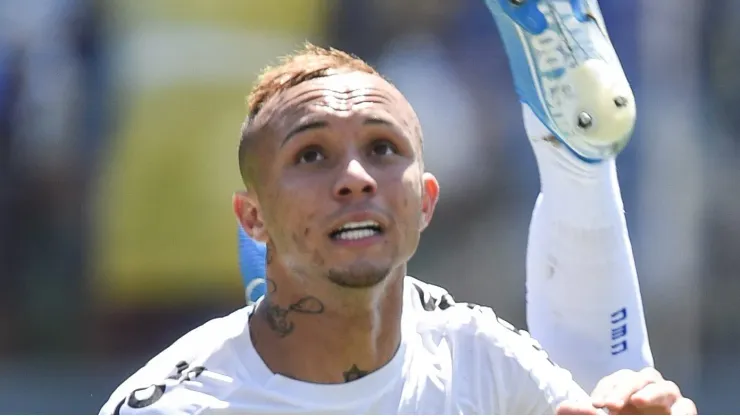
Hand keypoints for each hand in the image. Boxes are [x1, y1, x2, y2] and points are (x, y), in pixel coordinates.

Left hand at [556, 368, 696, 414]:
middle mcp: (649, 390)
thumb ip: (584, 414)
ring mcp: (669, 400)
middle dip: (623, 389)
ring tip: (636, 402)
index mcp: (628, 390)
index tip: (595, 404)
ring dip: (650, 393)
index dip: (606, 388)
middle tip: (610, 406)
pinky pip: (687, 406)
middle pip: (639, 377)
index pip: (617, 380)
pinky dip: (681, 410)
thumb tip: (560, 409)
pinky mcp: (684, 412)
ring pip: (665, 386)